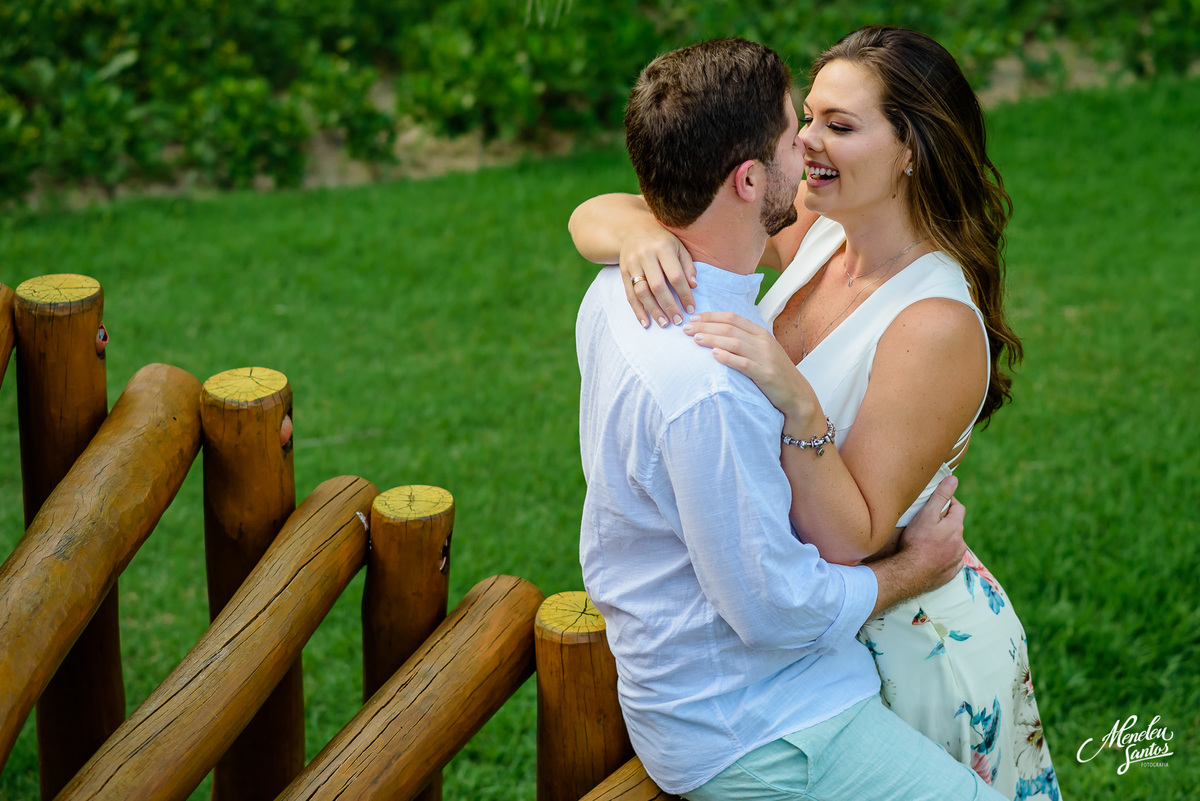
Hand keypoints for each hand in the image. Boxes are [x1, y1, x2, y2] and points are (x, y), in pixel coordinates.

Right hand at [621, 230, 695, 328]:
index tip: (691, 308)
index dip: (684, 294)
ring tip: (664, 324)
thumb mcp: (678, 246)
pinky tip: (645, 322)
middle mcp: (645, 255)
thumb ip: (687, 265)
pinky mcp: (623, 272)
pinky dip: (638, 310)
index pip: (675, 275)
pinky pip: (629, 295)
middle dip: (669, 306)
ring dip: (653, 310)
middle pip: (657, 286)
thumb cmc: (661, 240)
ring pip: (642, 292)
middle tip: (678, 320)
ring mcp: (632, 264)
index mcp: (663, 247)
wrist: (632, 229)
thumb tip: (693, 286)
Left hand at [685, 312, 814, 419]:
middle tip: (687, 328)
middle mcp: (763, 342)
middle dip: (706, 326)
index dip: (711, 316)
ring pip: (735, 343)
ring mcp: (765, 358)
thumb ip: (745, 341)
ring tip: (695, 339)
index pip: (733, 318)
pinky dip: (728, 358)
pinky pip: (744, 364)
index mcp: (761, 333)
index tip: (694, 318)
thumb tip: (719, 333)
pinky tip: (715, 355)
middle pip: (730, 328)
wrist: (796, 394)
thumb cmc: (775, 373)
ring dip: (713, 339)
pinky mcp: (765, 375)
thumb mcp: (762, 351)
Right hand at [895, 476, 966, 592]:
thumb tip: (953, 479)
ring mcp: (956, 560)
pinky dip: (944, 557)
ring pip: (954, 544)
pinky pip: (951, 561)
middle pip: (955, 527)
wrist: (909, 574)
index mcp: (956, 527)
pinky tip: (932, 557)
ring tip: (928, 541)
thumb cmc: (916, 542)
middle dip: (945, 522)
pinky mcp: (950, 573)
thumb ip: (940, 496)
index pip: (958, 508)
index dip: (948, 502)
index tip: (936, 502)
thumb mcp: (926, 514)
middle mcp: (960, 544)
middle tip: (928, 522)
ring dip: (945, 540)